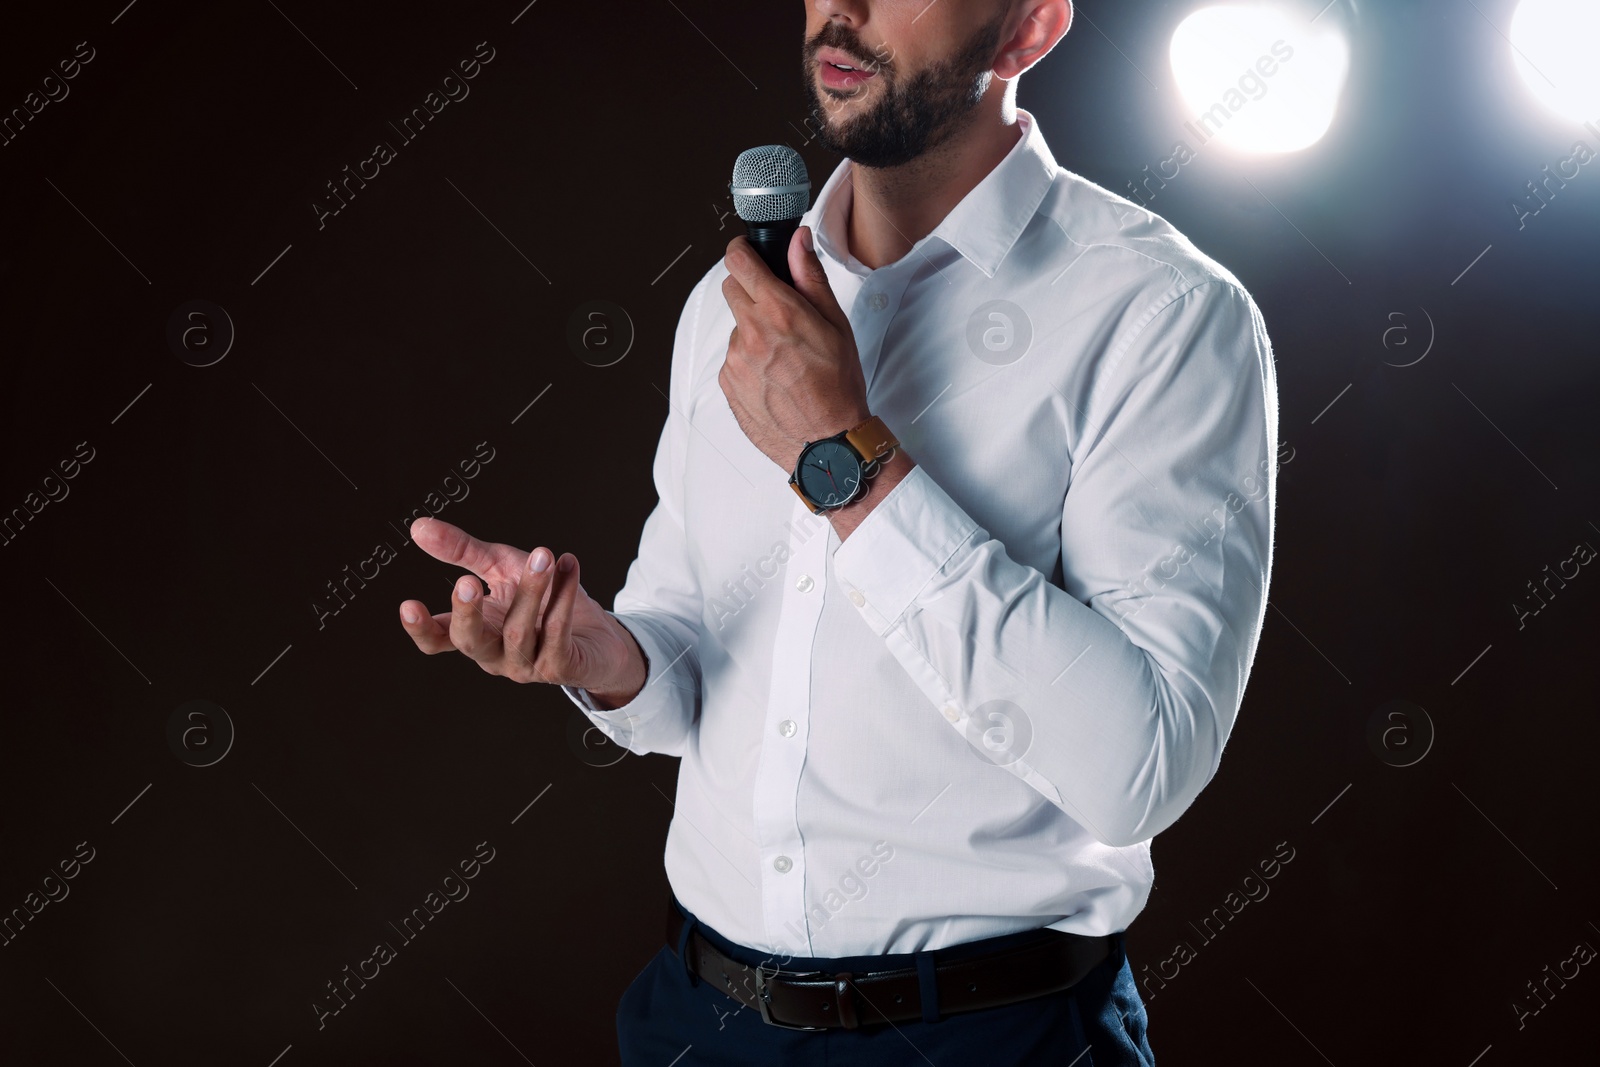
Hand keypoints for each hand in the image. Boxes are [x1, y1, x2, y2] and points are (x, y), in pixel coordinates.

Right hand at [399, 517, 645, 698]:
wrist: (598, 635)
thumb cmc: (543, 601)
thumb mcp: (500, 567)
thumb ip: (462, 551)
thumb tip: (420, 527)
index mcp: (475, 633)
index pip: (439, 638)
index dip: (421, 628)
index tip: (408, 605)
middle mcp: (495, 656)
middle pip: (471, 643)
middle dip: (467, 613)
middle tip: (467, 581)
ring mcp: (526, 666)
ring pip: (518, 633)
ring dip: (530, 591)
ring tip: (543, 556)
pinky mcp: (560, 668)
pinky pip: (557, 632)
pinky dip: (564, 596)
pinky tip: (569, 566)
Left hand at [719, 225, 870, 471]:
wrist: (826, 442)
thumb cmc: (838, 386)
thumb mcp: (835, 324)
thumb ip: (810, 276)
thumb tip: (798, 241)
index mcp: (778, 312)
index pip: (738, 262)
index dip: (741, 251)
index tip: (746, 252)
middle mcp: (750, 333)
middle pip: (731, 290)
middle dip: (750, 290)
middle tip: (777, 308)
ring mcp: (735, 360)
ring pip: (736, 327)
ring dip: (753, 331)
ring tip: (784, 356)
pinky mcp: (727, 383)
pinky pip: (734, 358)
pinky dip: (750, 360)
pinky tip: (775, 376)